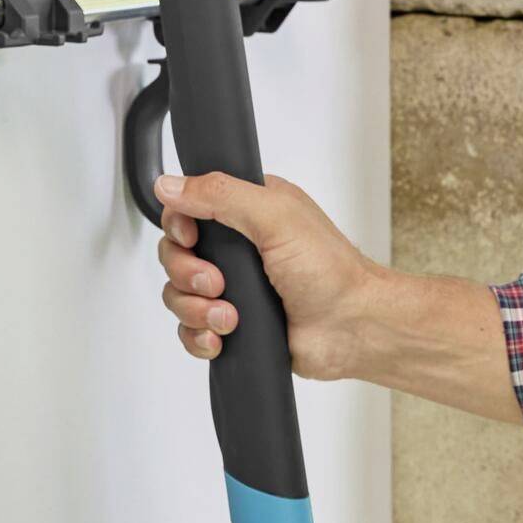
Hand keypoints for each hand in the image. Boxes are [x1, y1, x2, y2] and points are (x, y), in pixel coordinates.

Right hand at [155, 169, 379, 379]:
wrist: (352, 328)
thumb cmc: (331, 272)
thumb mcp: (275, 216)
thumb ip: (220, 195)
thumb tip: (169, 185)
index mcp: (250, 210)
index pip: (187, 208)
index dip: (179, 226)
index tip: (191, 239)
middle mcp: (239, 247)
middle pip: (176, 254)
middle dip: (187, 274)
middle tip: (217, 283)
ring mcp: (236, 287)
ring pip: (179, 294)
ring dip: (196, 309)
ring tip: (229, 317)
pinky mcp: (234, 322)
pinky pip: (191, 329)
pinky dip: (199, 336)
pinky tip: (221, 337)